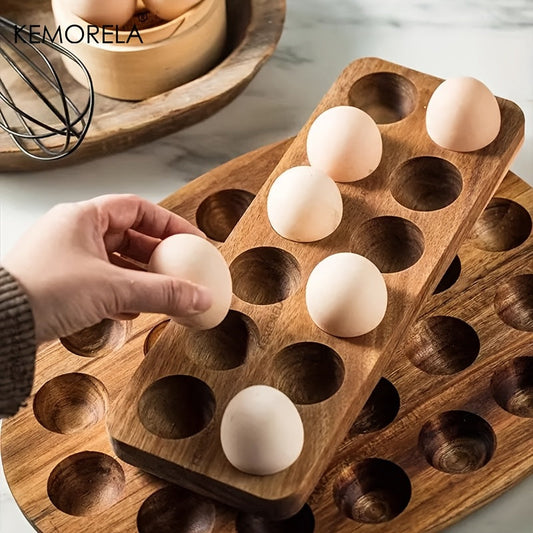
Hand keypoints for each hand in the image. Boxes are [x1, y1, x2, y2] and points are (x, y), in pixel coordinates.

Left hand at [1, 194, 212, 342]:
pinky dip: (123, 293)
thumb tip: (199, 297)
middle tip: (182, 270)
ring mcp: (66, 258)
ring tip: (164, 293)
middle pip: (130, 236)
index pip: (138, 208)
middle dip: (158, 256)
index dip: (169, 223)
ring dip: (142, 278)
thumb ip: (162, 292)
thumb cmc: (41, 292)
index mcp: (83, 217)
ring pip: (116, 261)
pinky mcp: (61, 283)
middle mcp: (74, 233)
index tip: (191, 240)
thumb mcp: (112, 289)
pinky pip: (102, 282)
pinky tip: (135, 308)